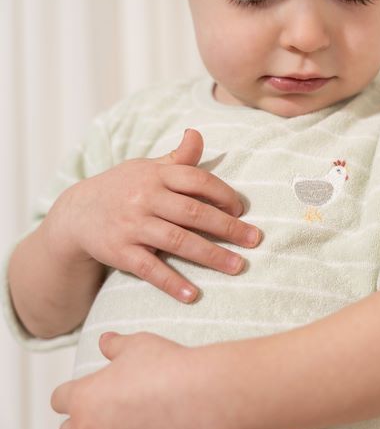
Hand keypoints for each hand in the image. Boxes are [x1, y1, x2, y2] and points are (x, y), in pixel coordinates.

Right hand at [43, 128, 260, 302]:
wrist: (76, 214)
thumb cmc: (125, 188)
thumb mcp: (148, 169)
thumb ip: (178, 158)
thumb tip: (196, 134)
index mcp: (156, 175)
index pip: (197, 180)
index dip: (223, 194)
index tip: (242, 210)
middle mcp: (145, 198)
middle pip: (193, 212)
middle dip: (227, 227)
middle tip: (255, 240)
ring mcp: (132, 226)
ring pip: (177, 241)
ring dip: (210, 255)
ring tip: (237, 266)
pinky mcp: (120, 252)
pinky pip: (149, 269)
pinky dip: (171, 282)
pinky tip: (192, 295)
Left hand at [52, 332, 203, 428]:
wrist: (199, 398)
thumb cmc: (170, 369)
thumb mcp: (139, 345)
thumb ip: (115, 345)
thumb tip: (105, 341)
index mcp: (83, 396)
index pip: (59, 399)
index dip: (74, 395)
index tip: (88, 395)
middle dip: (84, 424)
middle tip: (105, 417)